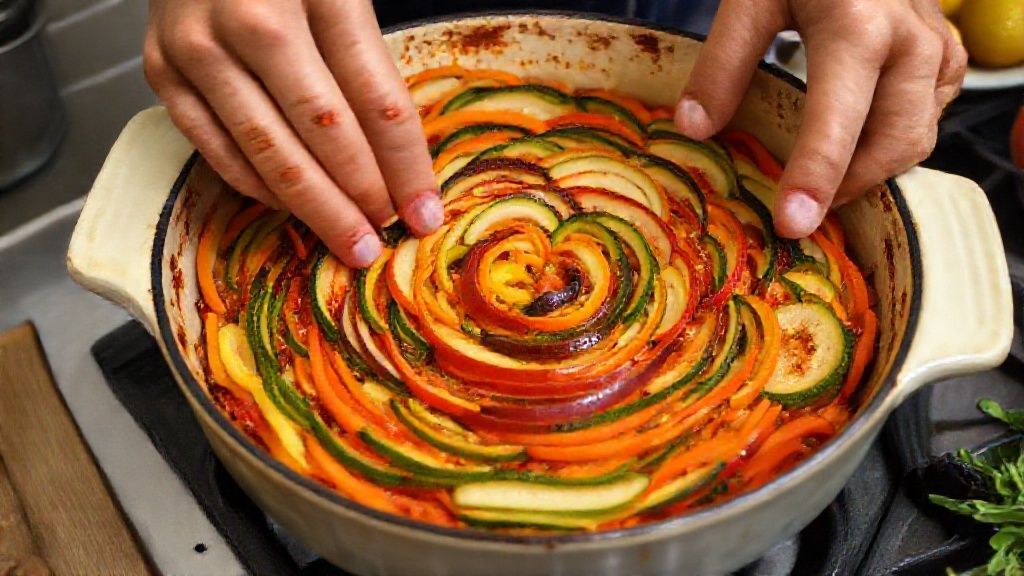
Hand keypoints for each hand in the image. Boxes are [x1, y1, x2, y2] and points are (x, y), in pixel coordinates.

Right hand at [143, 0, 441, 266]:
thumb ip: (367, 62)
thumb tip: (399, 161)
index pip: (375, 95)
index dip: (404, 163)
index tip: (424, 211)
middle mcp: (250, 17)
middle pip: (322, 130)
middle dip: (361, 196)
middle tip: (385, 239)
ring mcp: (198, 46)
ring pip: (268, 150)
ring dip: (316, 207)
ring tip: (349, 240)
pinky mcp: (160, 71)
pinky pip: (216, 148)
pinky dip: (259, 187)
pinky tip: (292, 208)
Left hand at [675, 0, 966, 237]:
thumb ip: (723, 62)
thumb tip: (694, 128)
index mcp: (858, 27)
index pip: (840, 120)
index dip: (817, 176)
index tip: (792, 223)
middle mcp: (909, 42)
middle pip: (893, 142)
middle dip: (849, 186)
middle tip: (798, 213)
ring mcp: (937, 48)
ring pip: (918, 137)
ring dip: (873, 170)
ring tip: (821, 185)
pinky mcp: (947, 54)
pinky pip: (931, 116)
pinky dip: (896, 142)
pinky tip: (856, 146)